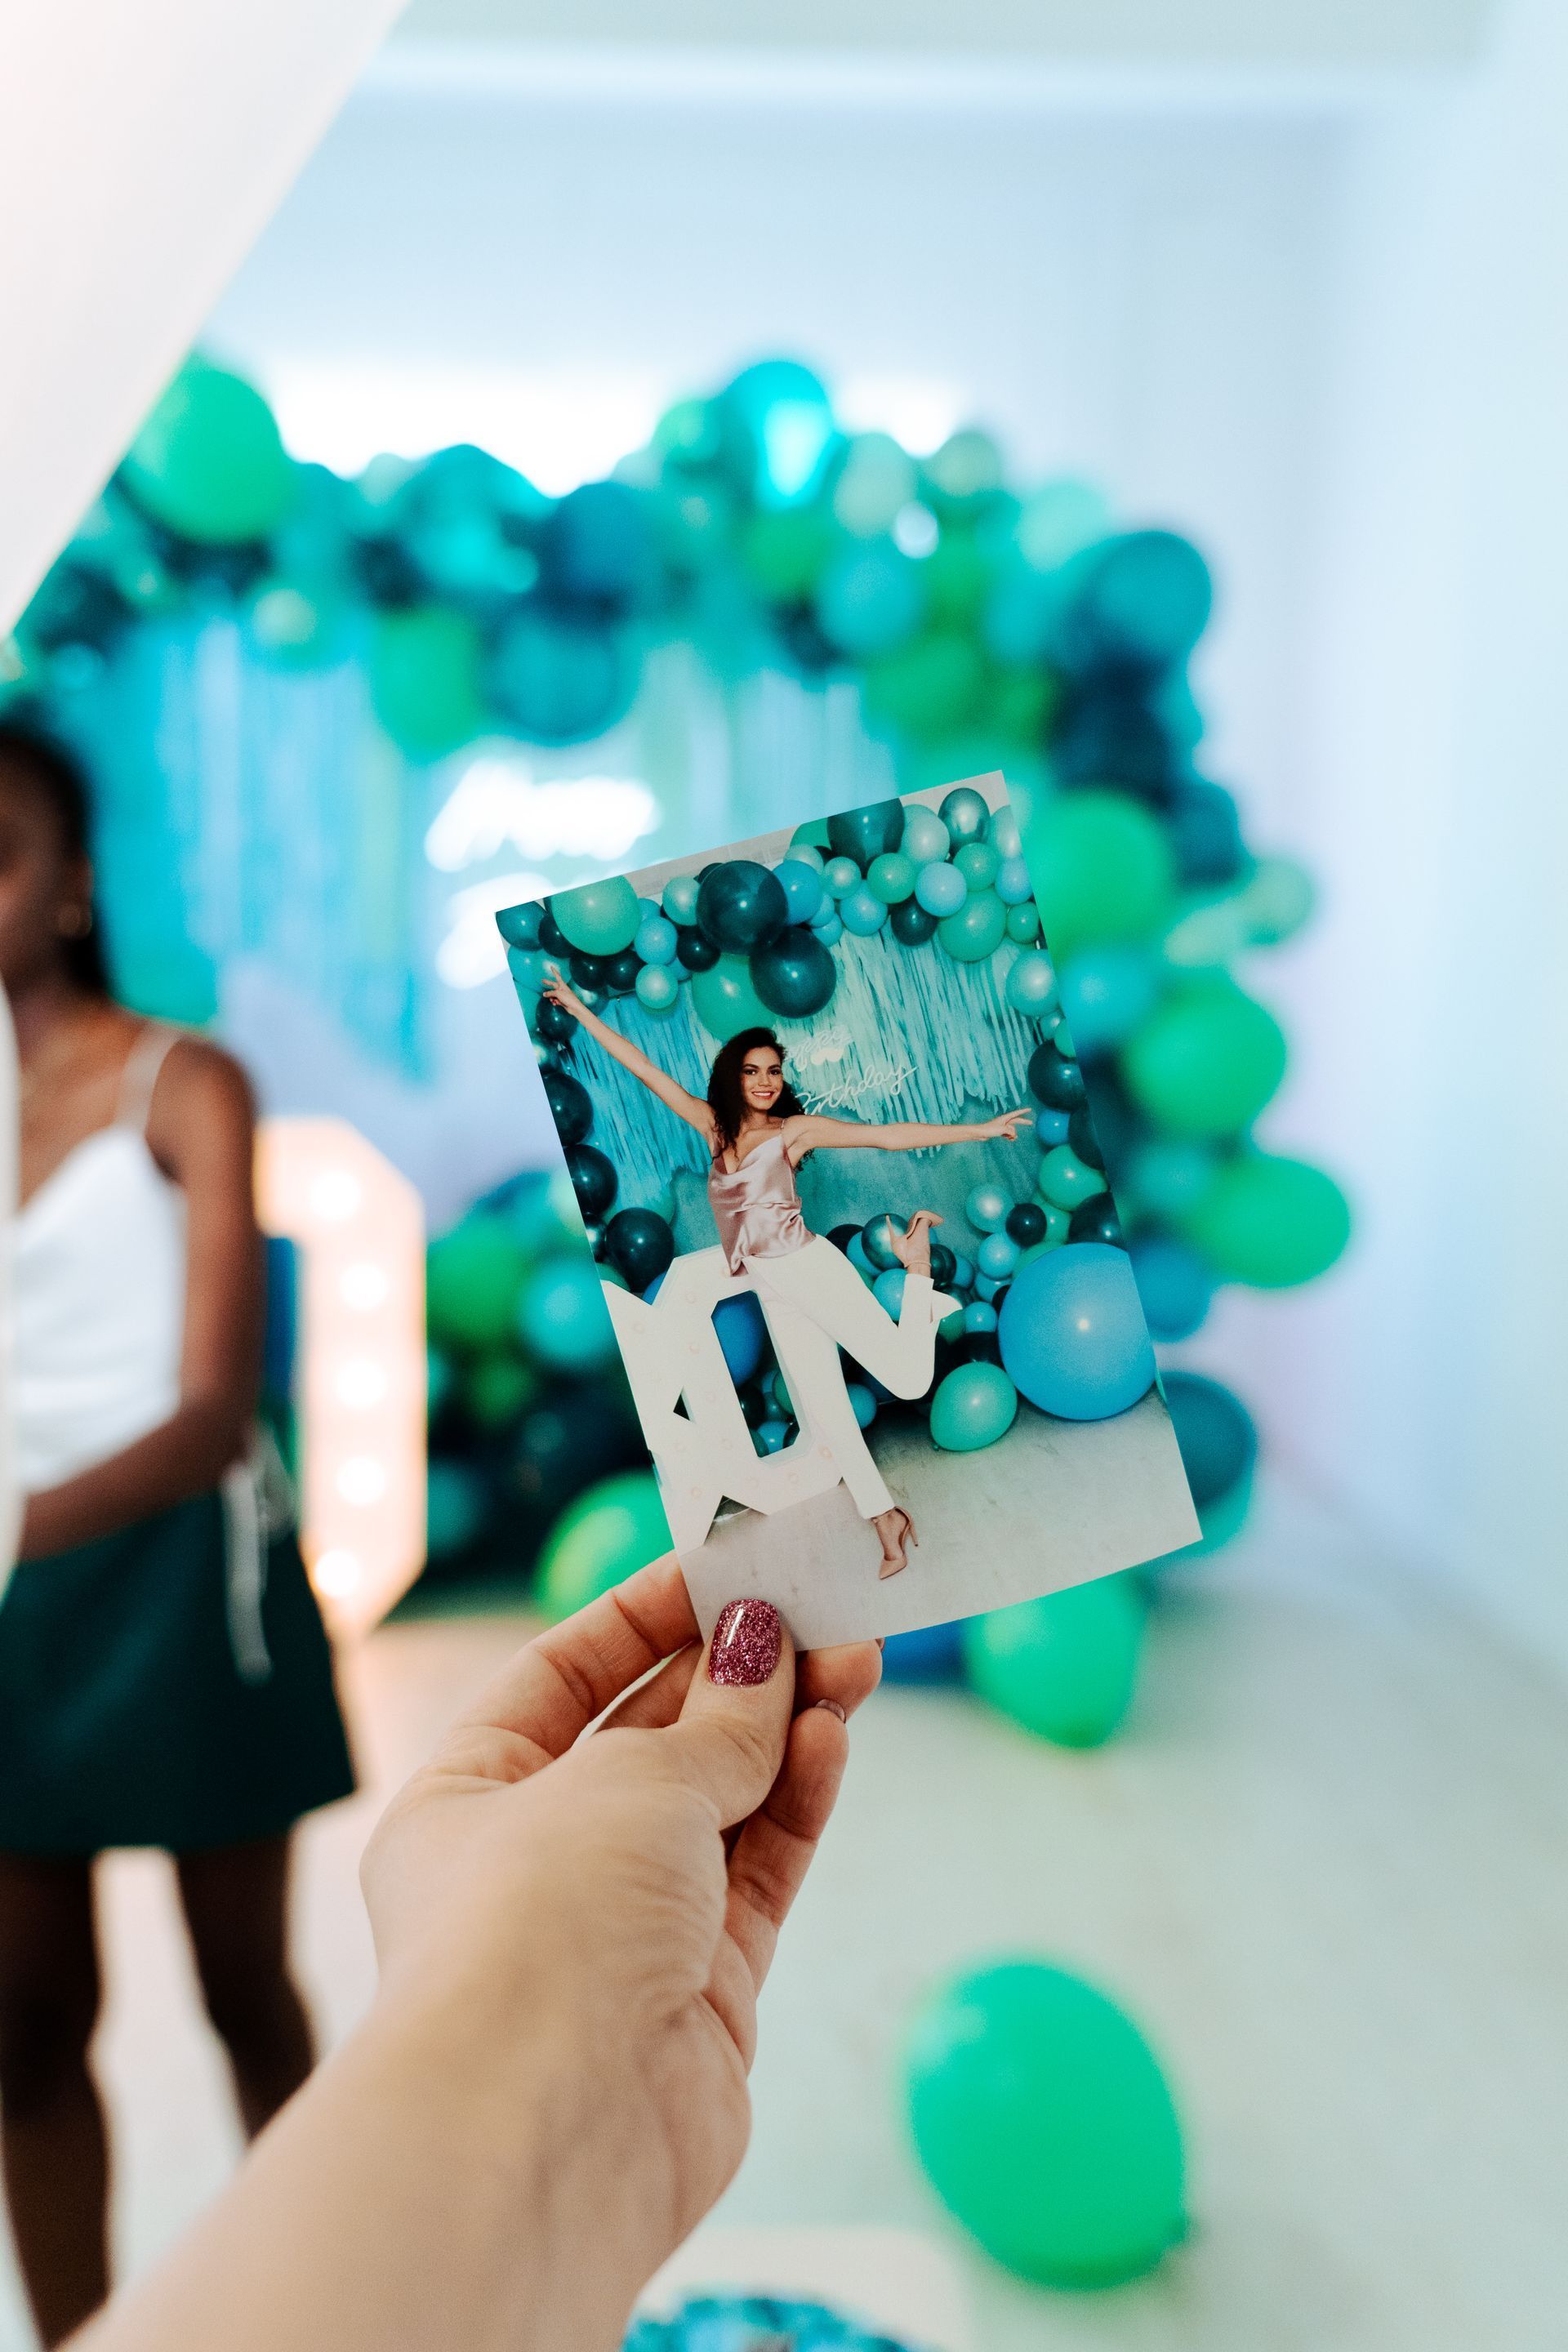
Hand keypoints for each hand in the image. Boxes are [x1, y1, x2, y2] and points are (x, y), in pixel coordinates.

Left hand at [360, 1558, 879, 2302]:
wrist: (547, 2132)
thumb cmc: (539, 1926)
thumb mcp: (627, 1780)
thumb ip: (714, 1718)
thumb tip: (763, 1646)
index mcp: (464, 1798)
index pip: (562, 1675)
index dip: (646, 1615)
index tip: (729, 1565)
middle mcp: (537, 1862)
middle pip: (651, 1737)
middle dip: (736, 1670)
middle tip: (820, 1605)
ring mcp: (621, 1931)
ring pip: (719, 1804)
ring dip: (784, 1728)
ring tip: (854, 1657)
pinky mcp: (699, 1994)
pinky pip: (757, 1873)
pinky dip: (796, 1802)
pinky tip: (834, 1737)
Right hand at [541, 963, 588, 1021]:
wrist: (575, 1008)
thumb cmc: (569, 999)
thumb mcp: (558, 994)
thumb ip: (550, 993)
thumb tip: (544, 994)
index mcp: (562, 985)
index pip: (557, 976)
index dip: (554, 971)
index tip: (551, 967)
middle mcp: (562, 989)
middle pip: (553, 985)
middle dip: (548, 983)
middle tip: (542, 980)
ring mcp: (562, 995)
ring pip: (553, 994)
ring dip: (551, 997)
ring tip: (553, 1001)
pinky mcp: (562, 1000)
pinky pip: (555, 1000)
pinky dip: (554, 1001)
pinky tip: (555, 1004)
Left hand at [979, 1105, 1031, 1142]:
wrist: (981, 1133)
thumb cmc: (990, 1129)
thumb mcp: (1002, 1130)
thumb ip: (1010, 1131)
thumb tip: (1014, 1135)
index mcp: (1005, 1118)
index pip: (1016, 1113)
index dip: (1023, 1111)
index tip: (1030, 1109)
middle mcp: (1004, 1121)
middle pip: (1017, 1121)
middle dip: (1024, 1122)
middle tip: (1031, 1123)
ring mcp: (1002, 1126)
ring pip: (1012, 1130)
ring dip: (1013, 1135)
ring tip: (1011, 1138)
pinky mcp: (1000, 1132)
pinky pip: (1009, 1134)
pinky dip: (1010, 1137)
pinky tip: (1010, 1139)